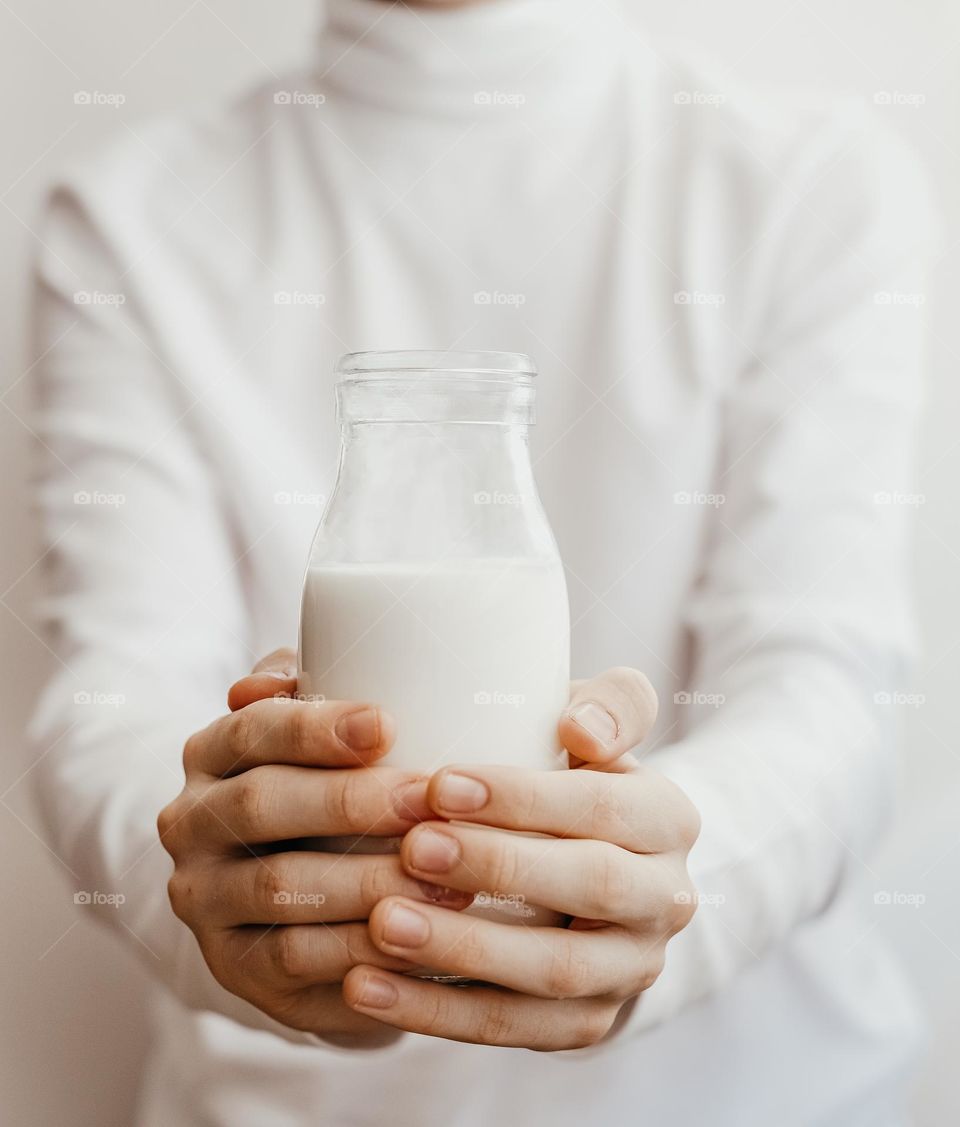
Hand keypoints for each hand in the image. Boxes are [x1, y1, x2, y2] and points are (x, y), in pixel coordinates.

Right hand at [157, 648, 470, 1042]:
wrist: (290, 899)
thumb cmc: (324, 790)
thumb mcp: (315, 736)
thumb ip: (313, 691)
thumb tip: (303, 667)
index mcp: (211, 754)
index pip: (253, 730)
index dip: (315, 727)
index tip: (387, 723)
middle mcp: (191, 823)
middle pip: (261, 805)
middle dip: (350, 801)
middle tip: (425, 800)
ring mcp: (204, 900)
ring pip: (278, 888)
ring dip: (366, 881)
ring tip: (445, 877)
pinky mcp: (233, 967)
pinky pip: (293, 961)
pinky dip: (359, 952)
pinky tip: (417, 941)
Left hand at [342, 669, 700, 1049]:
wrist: (594, 876)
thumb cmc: (570, 778)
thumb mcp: (597, 729)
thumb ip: (609, 705)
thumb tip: (578, 727)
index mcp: (669, 817)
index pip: (604, 805)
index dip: (524, 797)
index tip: (440, 782)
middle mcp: (667, 899)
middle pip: (593, 886)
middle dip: (498, 866)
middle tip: (413, 846)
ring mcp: (630, 971)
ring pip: (553, 972)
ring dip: (462, 950)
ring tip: (380, 923)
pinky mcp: (586, 1025)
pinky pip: (511, 1028)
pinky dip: (434, 1013)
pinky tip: (364, 986)